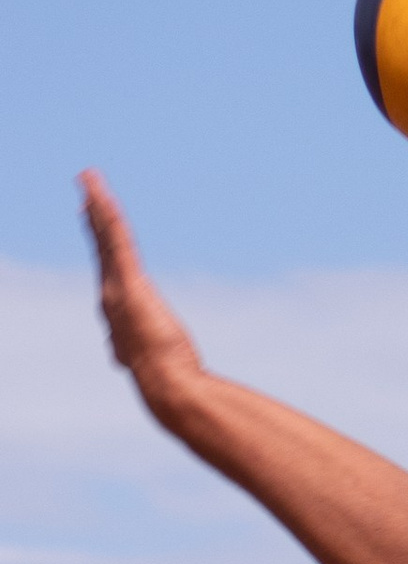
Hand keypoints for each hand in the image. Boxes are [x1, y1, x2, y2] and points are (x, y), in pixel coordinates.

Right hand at [81, 174, 204, 417]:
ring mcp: (117, 288)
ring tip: (90, 178)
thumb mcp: (143, 356)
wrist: (166, 385)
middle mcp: (110, 294)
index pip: (106, 262)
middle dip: (93, 212)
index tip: (92, 214)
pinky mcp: (129, 284)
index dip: (99, 237)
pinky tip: (102, 197)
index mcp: (116, 307)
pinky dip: (109, 219)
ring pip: (107, 238)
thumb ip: (129, 349)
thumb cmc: (163, 376)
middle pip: (102, 244)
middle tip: (86, 184)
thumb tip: (119, 355)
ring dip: (98, 205)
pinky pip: (119, 243)